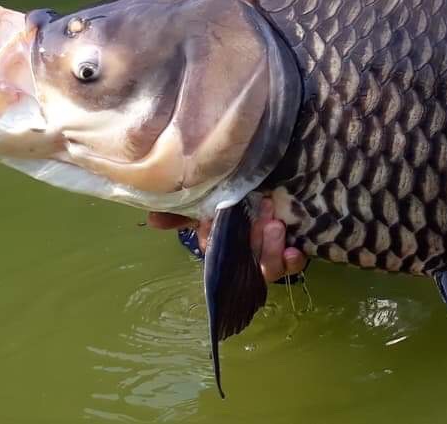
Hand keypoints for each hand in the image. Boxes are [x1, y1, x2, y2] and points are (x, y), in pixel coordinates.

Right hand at [146, 196, 306, 282]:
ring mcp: (270, 251)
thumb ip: (183, 210)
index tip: (211, 226)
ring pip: (267, 268)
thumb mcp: (212, 195)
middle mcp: (246, 249)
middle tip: (262, 219)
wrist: (279, 179)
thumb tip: (152, 218)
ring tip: (275, 225)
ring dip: (269, 251)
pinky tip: (294, 250)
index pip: (214, 250)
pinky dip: (292, 260)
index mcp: (224, 240)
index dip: (212, 241)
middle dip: (250, 244)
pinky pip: (292, 264)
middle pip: (243, 262)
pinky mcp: (293, 249)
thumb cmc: (242, 192)